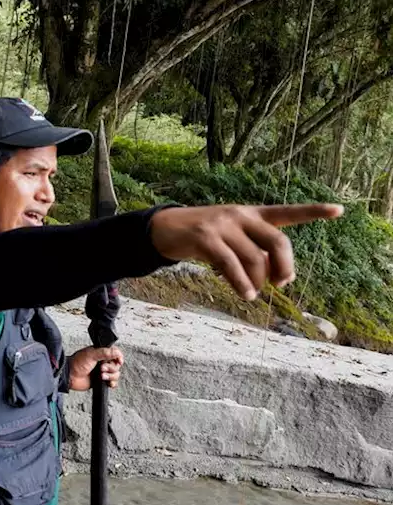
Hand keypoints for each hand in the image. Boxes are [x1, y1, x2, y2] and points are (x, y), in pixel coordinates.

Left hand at [68, 346, 123, 390]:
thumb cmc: (76, 364)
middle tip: (101, 368)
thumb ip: (105, 352)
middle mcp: (102, 362)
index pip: (115, 354)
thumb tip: (117, 352)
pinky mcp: (102, 381)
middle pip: (116, 365)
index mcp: (100, 353)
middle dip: (111, 368)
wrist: (70, 376)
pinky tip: (106, 382)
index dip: (119, 357)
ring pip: (116, 374)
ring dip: (110, 376)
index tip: (118, 361)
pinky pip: (113, 382)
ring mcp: (102, 372)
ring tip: (101, 375)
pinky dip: (112, 383)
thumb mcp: (91, 355)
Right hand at [150, 204, 343, 299]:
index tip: (340, 211)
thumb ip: (253, 250)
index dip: (314, 212)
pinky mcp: (205, 238)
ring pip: (255, 259)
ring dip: (258, 282)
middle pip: (277, 242)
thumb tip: (272, 279)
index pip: (287, 212)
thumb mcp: (230, 237)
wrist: (164, 228)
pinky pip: (231, 265)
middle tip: (281, 284)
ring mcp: (222, 225)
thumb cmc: (203, 237)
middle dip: (284, 267)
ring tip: (252, 294)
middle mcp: (240, 215)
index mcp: (251, 213)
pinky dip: (241, 283)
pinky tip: (244, 294)